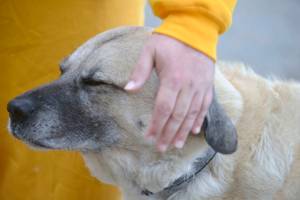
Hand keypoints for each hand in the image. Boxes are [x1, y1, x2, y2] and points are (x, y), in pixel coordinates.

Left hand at [124, 33, 214, 151]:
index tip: (149, 137)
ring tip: (177, 145)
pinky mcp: (208, 85)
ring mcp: (200, 87)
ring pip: (191, 115)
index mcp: (172, 79)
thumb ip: (139, 71)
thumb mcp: (150, 51)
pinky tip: (194, 131)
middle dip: (168, 134)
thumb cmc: (170, 41)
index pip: (163, 108)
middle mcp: (188, 86)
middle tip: (162, 147)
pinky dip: (199, 120)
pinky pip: (204, 106)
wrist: (196, 30)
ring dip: (183, 132)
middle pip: (177, 116)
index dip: (156, 125)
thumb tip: (128, 90)